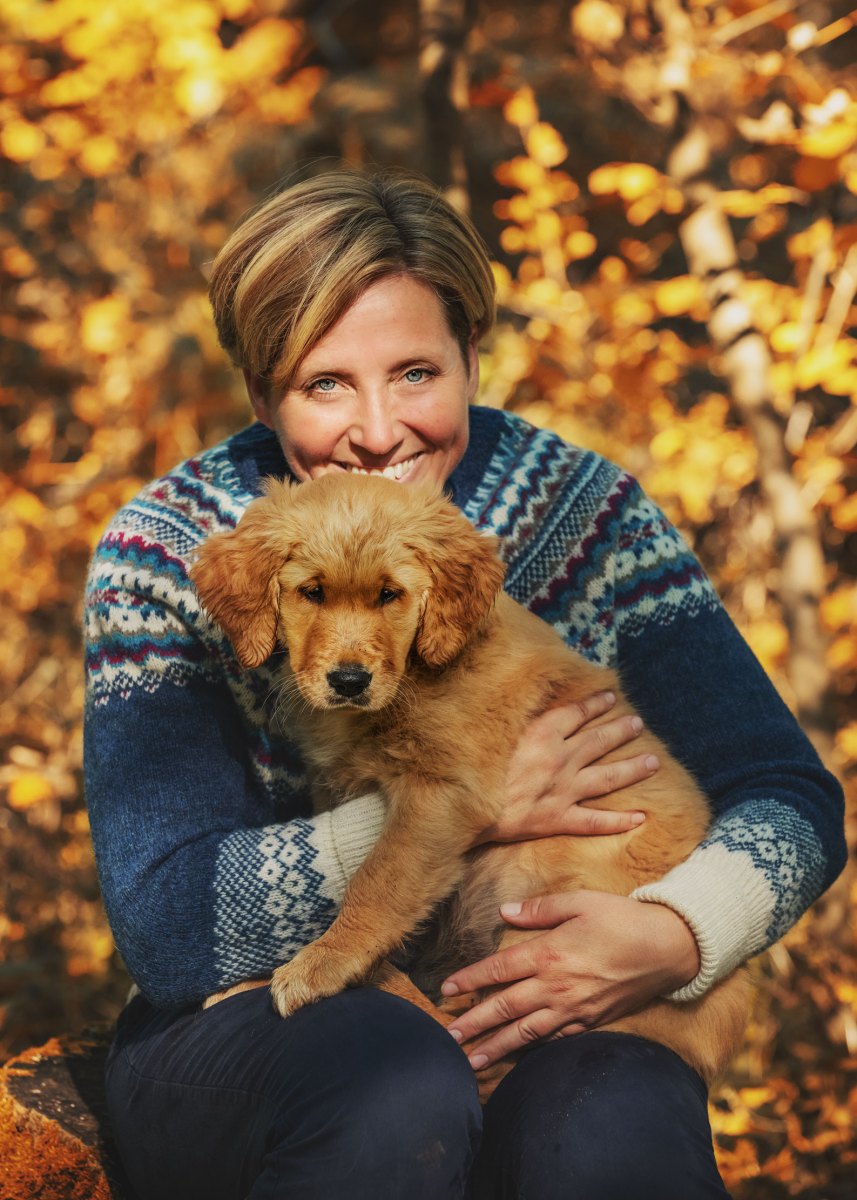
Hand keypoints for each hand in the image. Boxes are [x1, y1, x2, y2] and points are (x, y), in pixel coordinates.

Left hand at [442, 891, 699, 1068]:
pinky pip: (555, 1041)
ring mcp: (574, 1009)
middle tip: (446, 1040)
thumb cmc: (622, 919)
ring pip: (526, 1033)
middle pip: (505, 1009)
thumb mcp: (579, 901)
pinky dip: (532, 1052)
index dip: (470, 981)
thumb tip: (503, 911)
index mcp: (549, 953)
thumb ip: (538, 909)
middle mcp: (556, 986)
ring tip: (471, 1061)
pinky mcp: (590, 1022)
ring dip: (496, 1048)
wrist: (668, 948)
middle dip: (473, 1025)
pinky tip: (518, 1060)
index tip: (445, 991)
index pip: (499, 970)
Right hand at [476, 692, 658, 843]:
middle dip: (621, 730)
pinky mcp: (558, 819)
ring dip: (632, 769)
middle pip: (599, 740)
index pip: (576, 713)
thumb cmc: (472, 767)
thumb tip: (521, 703)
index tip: (611, 696)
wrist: (464, 808)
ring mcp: (563, 790)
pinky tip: (641, 818)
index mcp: (541, 734)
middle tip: (639, 723)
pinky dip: (619, 821)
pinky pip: (595, 822)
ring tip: (653, 762)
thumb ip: (513, 720)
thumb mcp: (490, 732)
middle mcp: (559, 759)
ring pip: (607, 777)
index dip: (596, 704)